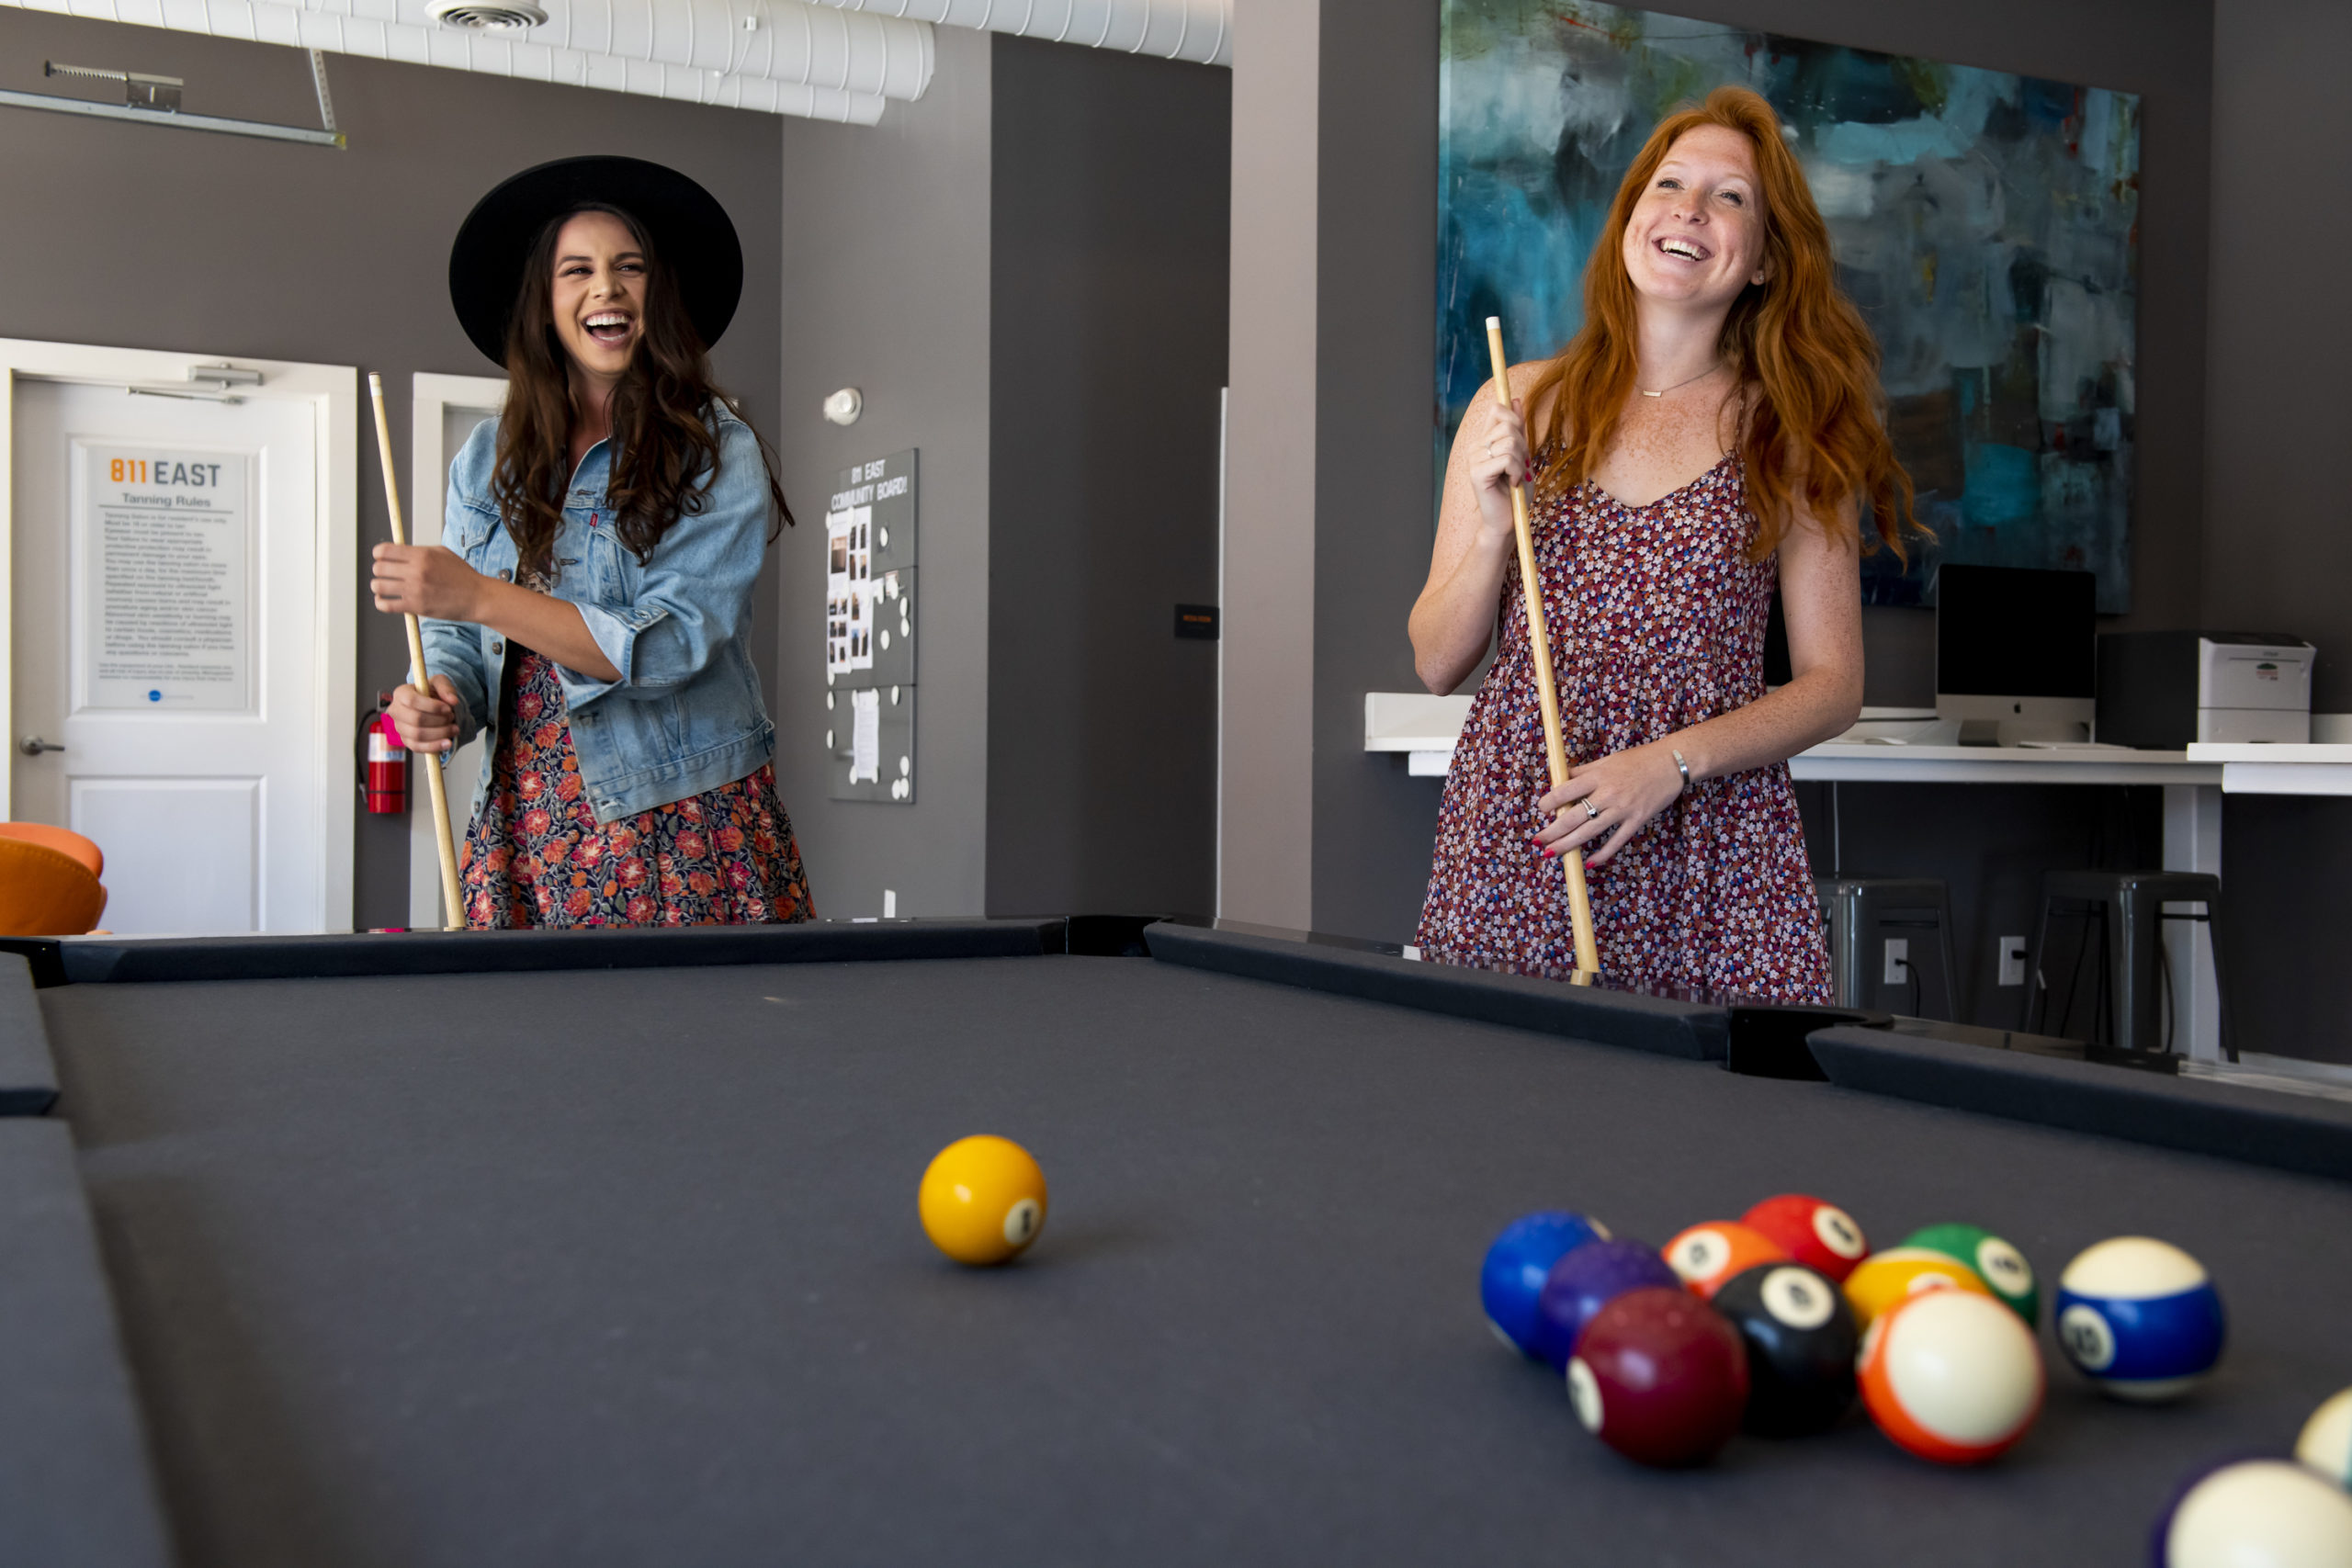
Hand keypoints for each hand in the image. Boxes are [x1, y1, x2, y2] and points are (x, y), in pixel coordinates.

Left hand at [371, 543, 485, 621]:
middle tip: (385, 573)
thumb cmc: (462, 576)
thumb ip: (419, 550)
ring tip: (384, 587)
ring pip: (378, 586)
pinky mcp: (416, 607)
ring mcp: (415, 590)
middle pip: (379, 568)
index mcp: (422, 555)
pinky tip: (384, 600)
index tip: (380, 557)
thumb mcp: (442, 553)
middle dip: (379, 570)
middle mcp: (416, 571)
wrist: (476, 597)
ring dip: (378, 586)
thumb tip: (399, 550)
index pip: (384, 551)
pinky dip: (381, 603)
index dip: (378, 553)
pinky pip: (386, 605)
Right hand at [388, 675, 469, 753]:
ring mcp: (400, 728)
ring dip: (440, 733)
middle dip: (439, 721)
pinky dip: (434, 746)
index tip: (448, 708)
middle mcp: (396, 711)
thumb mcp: (440, 682)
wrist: (433, 705)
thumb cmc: (432, 692)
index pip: (412, 701)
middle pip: (416, 719)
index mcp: (401, 693)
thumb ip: (446, 688)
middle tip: (452, 717)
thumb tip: (453, 700)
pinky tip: (447, 743)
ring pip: (418, 735)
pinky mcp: (407, 741)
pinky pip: (418, 747)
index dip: (432, 706)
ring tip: (454, 728)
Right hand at [1473, 397, 1531, 540]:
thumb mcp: (1522, 455)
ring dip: (1520, 461)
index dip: (1514, 419)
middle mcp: (1475, 448)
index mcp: (1484, 441)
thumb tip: (1515, 398)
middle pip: (1507, 425)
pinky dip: (1516, 471)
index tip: (1521, 443)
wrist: (1509, 521)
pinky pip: (1506, 459)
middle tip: (1519, 467)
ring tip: (1515, 477)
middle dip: (1522, 446)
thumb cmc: (1516, 492)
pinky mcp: (1477, 473)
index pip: (1497, 410)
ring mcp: (1473, 460)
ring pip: (1509, 442)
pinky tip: (1512, 483)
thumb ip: (1518, 429)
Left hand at [1533, 743, 1684, 868]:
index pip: (1565, 791)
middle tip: (1537, 841)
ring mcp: (1623, 809)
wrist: (1672, 764)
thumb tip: (1560, 779)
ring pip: (1589, 831)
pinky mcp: (1637, 820)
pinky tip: (1590, 863)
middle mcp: (1608, 793)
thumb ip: (1583, 772)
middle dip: (1553, 831)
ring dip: (1568, 845)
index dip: (1550, 802)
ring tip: (1551, 853)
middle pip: (1573, 816)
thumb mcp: (1607, 760)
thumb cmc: (1638, 760)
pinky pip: (1616, 841)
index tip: (1542, 809)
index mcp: (1598, 776)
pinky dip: (1603, 854)